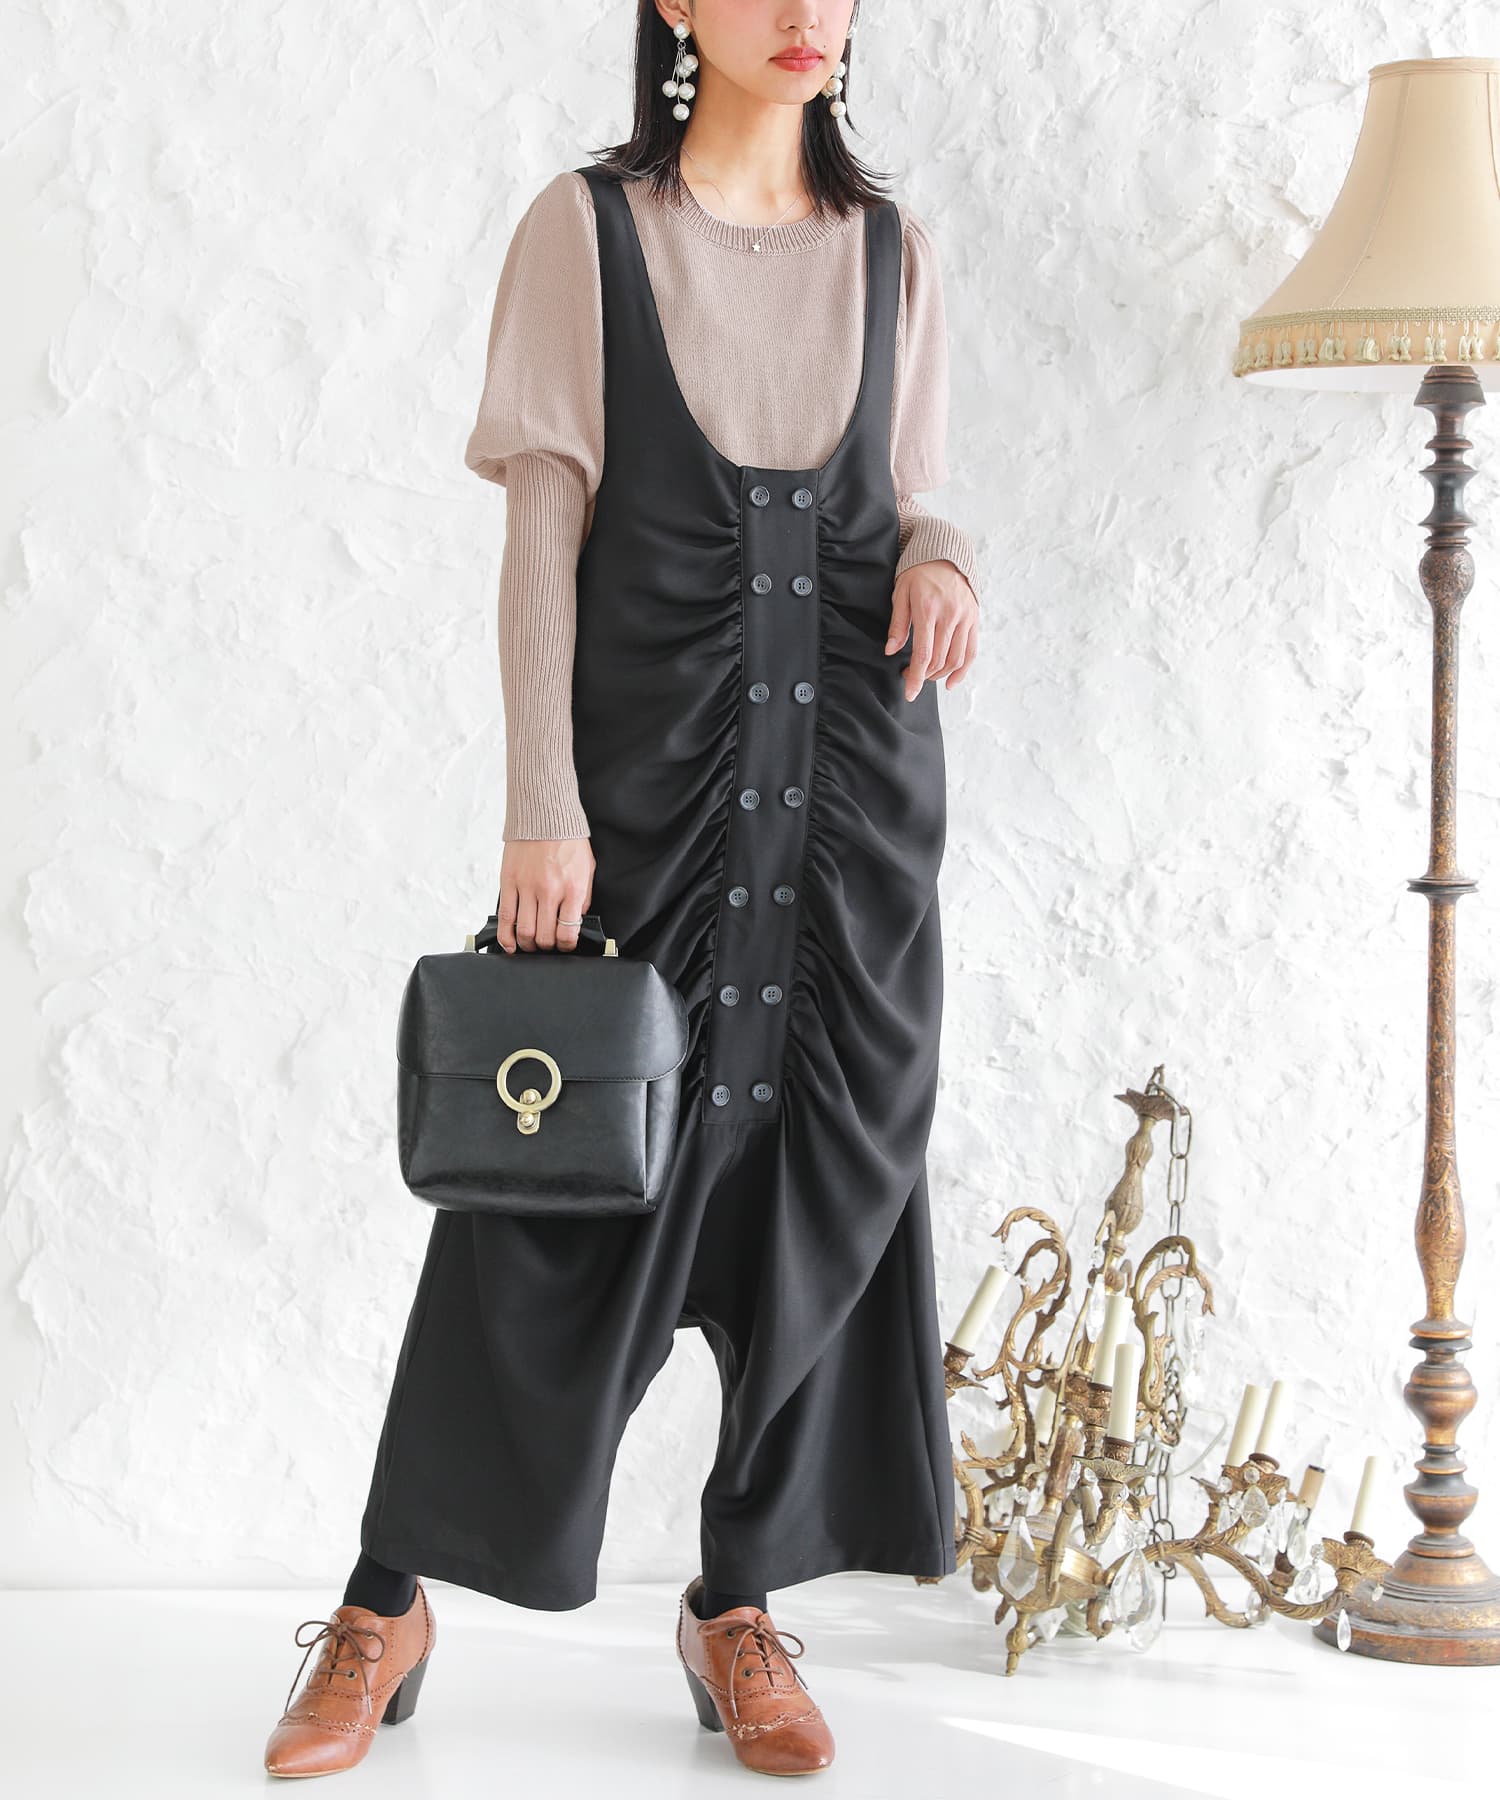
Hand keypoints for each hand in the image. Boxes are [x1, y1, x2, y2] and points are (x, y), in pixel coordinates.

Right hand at [496, 836, 595, 952]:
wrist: (545, 815)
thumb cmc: (568, 840)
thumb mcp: (587, 868)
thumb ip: (583, 897)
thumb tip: (575, 920)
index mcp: (572, 889)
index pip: (567, 933)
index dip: (566, 946)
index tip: (564, 946)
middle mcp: (549, 891)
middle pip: (544, 937)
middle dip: (546, 948)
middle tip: (546, 946)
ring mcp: (527, 887)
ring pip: (524, 931)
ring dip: (527, 945)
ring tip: (530, 945)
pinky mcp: (509, 882)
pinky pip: (505, 916)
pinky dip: (506, 936)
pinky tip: (510, 944)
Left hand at [885, 558, 978, 700]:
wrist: (945, 554)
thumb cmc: (918, 573)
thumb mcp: (901, 593)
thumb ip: (898, 624)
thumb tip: (891, 651)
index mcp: (928, 610)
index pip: (924, 654)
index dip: (916, 677)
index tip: (909, 693)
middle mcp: (950, 616)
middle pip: (940, 660)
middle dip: (924, 676)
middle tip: (911, 676)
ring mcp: (965, 618)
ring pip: (956, 659)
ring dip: (940, 674)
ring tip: (927, 675)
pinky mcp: (974, 619)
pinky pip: (971, 651)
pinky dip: (962, 670)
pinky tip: (951, 682)